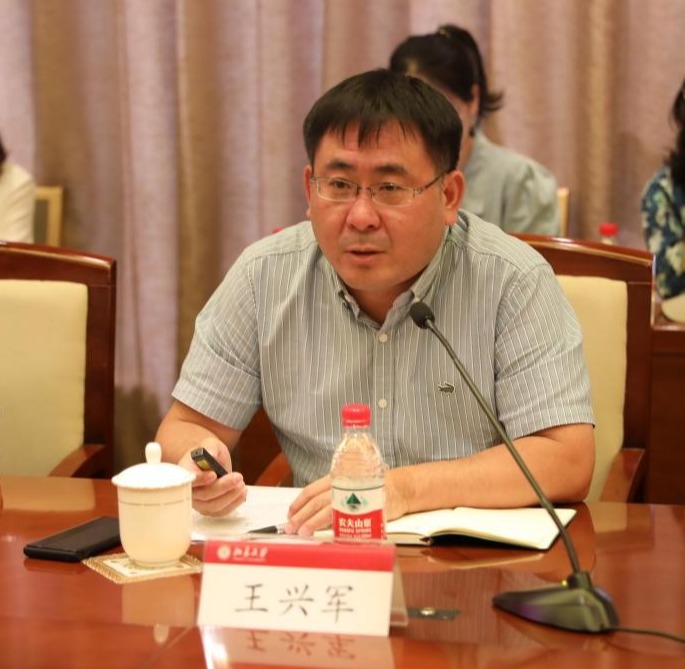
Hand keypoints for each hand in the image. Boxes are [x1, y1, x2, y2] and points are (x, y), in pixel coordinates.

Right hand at [179, 436, 246, 515]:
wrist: (212, 462)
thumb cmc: (209, 452)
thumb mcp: (211, 444)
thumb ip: (211, 448)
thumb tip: (211, 455)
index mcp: (184, 471)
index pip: (188, 480)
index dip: (200, 479)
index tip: (213, 475)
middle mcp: (188, 490)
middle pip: (203, 495)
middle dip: (223, 487)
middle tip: (238, 477)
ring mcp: (197, 502)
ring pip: (213, 506)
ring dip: (230, 496)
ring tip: (241, 484)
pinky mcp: (208, 508)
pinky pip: (220, 512)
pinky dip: (233, 503)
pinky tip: (241, 493)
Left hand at [285, 469, 408, 535]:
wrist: (399, 488)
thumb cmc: (372, 487)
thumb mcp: (349, 484)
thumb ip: (334, 492)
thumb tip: (312, 510)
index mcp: (336, 478)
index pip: (311, 490)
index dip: (298, 502)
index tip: (289, 514)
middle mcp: (342, 486)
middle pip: (316, 501)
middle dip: (300, 515)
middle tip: (290, 527)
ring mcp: (353, 498)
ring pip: (327, 510)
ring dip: (312, 522)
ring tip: (302, 532)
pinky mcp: (364, 510)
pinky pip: (345, 520)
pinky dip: (333, 528)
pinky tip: (326, 536)